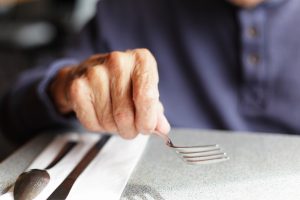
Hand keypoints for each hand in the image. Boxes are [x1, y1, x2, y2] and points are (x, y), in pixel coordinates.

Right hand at [50, 49, 169, 138]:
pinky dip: (99, 127)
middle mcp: (117, 61)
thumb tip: (162, 128)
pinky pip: (91, 122)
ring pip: (109, 120)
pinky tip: (101, 115)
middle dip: (131, 129)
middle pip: (126, 113)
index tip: (147, 128)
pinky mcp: (78, 86)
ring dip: (115, 129)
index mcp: (141, 60)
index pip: (146, 97)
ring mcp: (95, 72)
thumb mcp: (145, 90)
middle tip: (131, 128)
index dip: (147, 120)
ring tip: (116, 119)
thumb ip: (155, 110)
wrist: (90, 72)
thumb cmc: (124, 82)